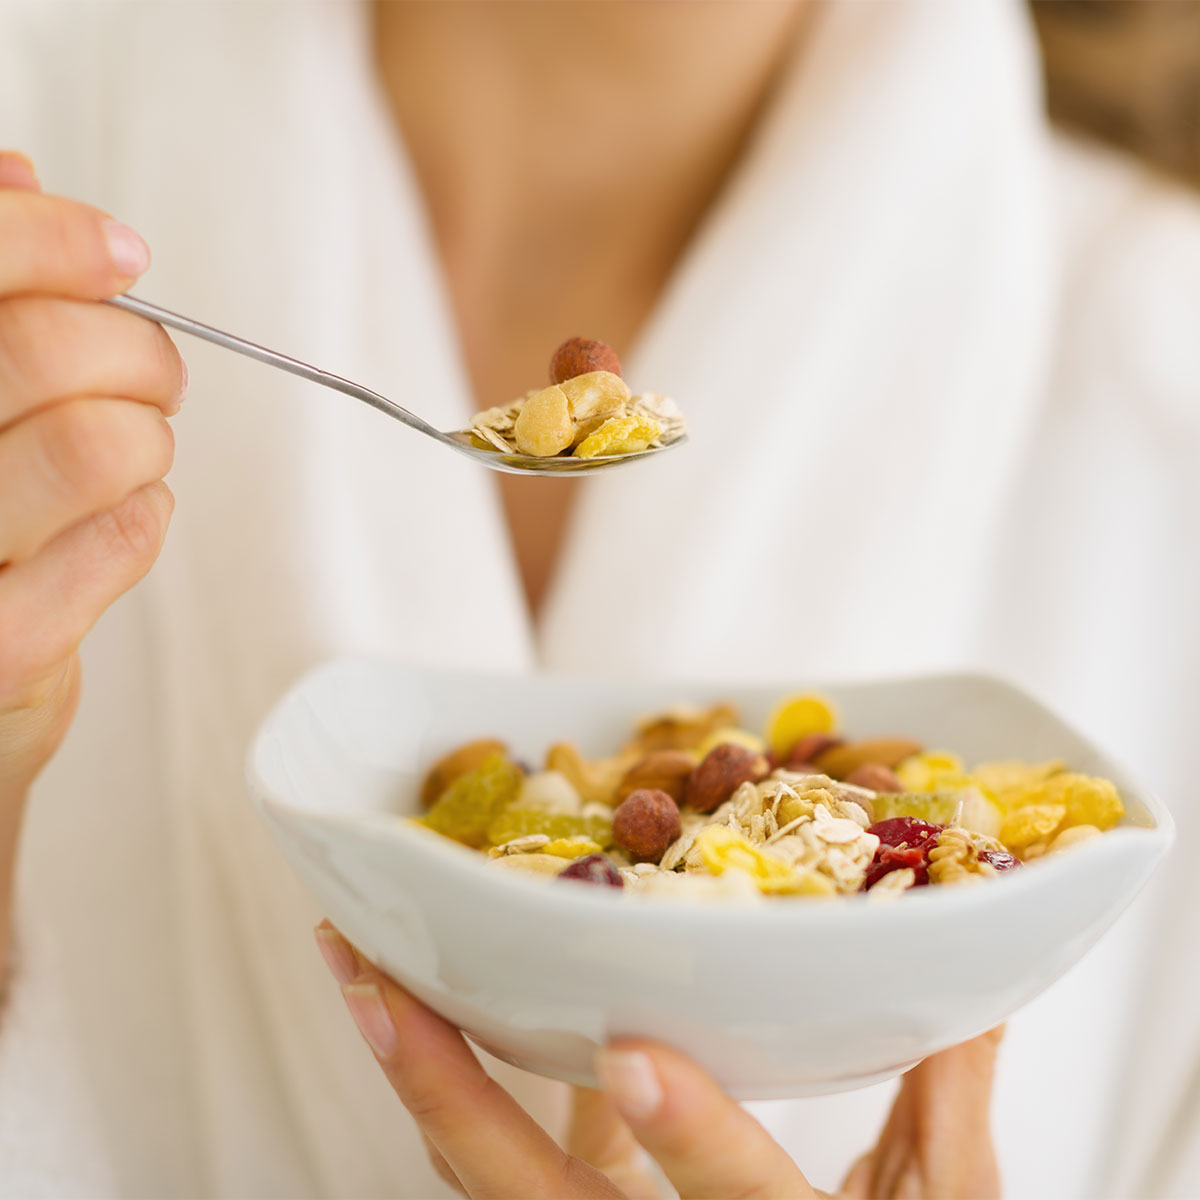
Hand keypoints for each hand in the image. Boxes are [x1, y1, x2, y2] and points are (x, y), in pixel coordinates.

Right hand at [0, 152, 182, 799]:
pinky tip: (124, 508)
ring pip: (98, 443)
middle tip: (152, 367)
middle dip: (134, 348)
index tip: (116, 252)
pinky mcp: (5, 648)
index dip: (55, 239)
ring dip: (148, 433)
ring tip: (136, 443)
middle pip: (47, 351)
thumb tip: (20, 180)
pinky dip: (149, 507)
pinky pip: (125, 535)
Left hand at [316, 921, 1000, 1198]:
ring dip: (424, 1075)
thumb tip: (972, 973)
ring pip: (493, 1175)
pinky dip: (473, 1081)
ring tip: (364, 975)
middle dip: (443, 1088)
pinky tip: (438, 1004)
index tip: (633, 1054)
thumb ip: (948, 1097)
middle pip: (529, 1196)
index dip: (689, 1140)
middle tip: (368, 980)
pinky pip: (515, 1157)